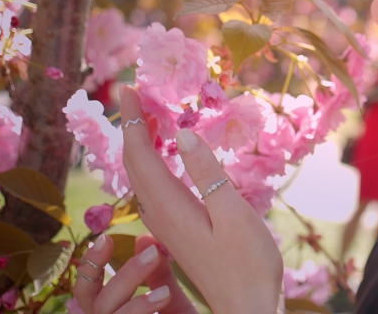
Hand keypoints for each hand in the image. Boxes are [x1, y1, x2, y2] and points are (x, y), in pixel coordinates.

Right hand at [72, 233, 196, 313]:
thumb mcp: (167, 302)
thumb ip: (156, 274)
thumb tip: (145, 238)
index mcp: (106, 312)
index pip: (85, 287)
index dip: (90, 263)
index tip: (106, 238)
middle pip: (93, 299)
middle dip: (124, 274)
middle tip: (154, 253)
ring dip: (137, 301)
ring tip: (166, 291)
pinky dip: (142, 312)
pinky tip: (164, 301)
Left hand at [119, 85, 283, 313]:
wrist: (247, 306)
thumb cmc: (248, 264)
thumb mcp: (234, 215)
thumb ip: (208, 174)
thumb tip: (183, 133)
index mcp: (171, 207)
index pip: (140, 155)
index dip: (133, 119)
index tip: (129, 86)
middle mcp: (161, 215)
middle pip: (135, 163)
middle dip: (132, 125)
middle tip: (135, 92)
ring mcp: (168, 225)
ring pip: (143, 176)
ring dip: (142, 143)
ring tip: (150, 115)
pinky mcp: (178, 231)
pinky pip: (156, 188)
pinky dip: (155, 162)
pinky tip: (169, 156)